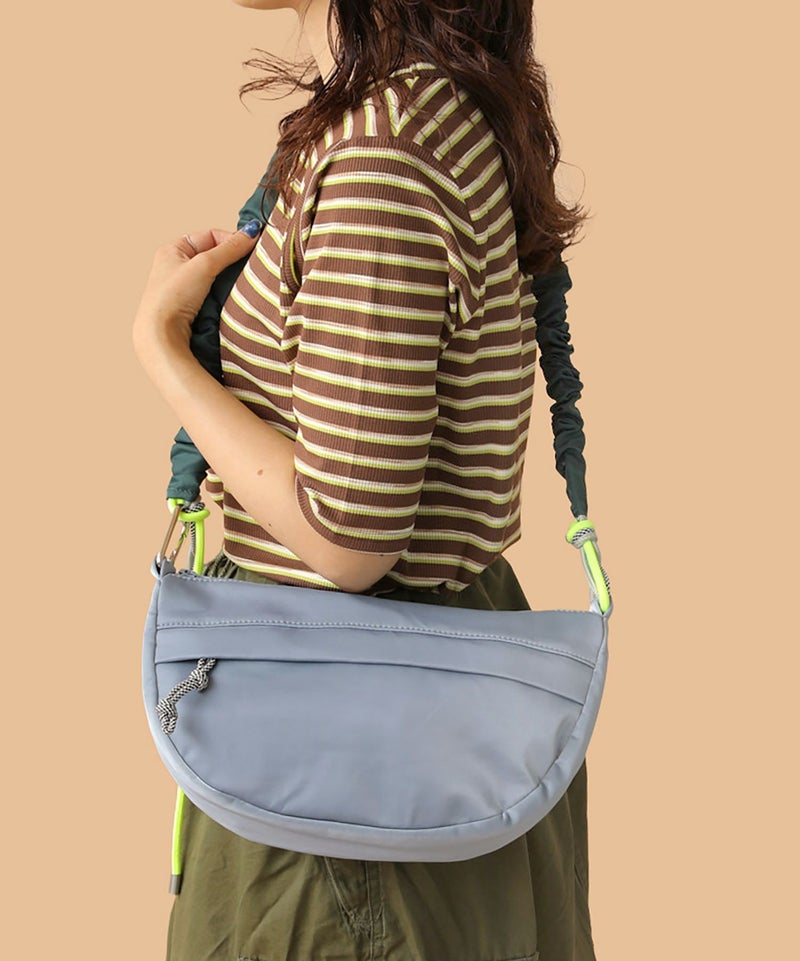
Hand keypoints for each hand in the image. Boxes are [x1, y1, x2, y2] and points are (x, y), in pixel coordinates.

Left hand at [132, 220, 262, 354]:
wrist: (161, 336)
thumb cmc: (173, 297)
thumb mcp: (204, 265)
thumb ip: (229, 248)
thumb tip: (252, 232)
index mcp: (173, 250)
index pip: (210, 236)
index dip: (231, 240)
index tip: (250, 249)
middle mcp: (176, 266)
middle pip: (214, 256)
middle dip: (232, 261)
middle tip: (250, 267)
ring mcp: (182, 288)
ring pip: (215, 276)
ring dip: (230, 279)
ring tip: (244, 283)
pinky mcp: (189, 307)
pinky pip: (213, 293)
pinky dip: (225, 294)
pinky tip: (233, 298)